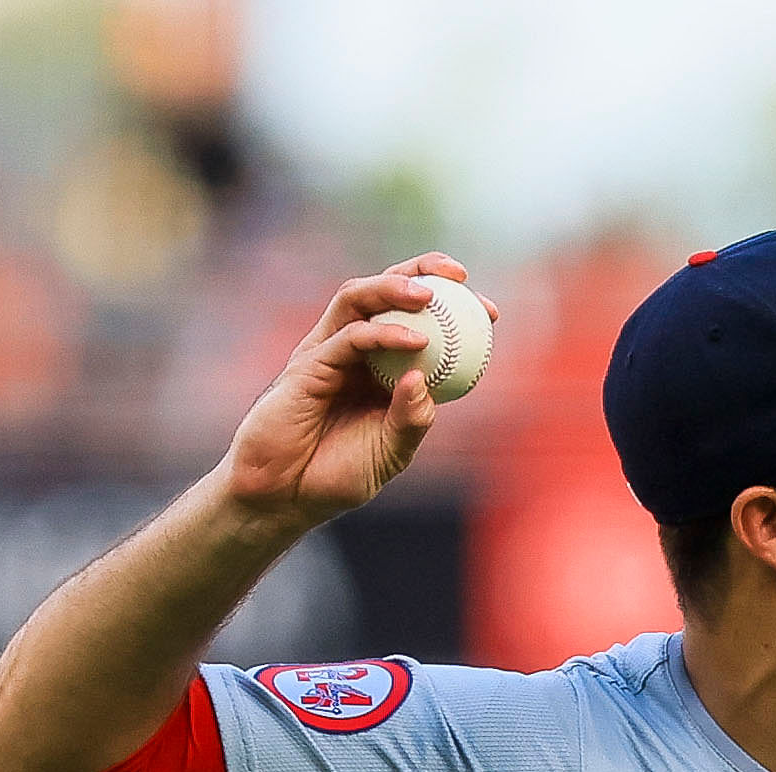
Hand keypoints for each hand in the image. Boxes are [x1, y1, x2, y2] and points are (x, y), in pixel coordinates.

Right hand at [215, 254, 500, 532]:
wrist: (286, 495)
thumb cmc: (337, 474)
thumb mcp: (390, 452)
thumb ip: (411, 420)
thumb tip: (424, 379)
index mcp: (379, 367)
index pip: (416, 320)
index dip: (452, 307)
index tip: (490, 310)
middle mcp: (353, 350)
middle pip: (384, 293)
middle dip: (421, 272)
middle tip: (458, 276)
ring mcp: (328, 352)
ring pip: (358, 299)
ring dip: (393, 287)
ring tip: (429, 293)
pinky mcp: (307, 365)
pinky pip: (347, 338)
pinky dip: (381, 334)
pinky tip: (414, 340)